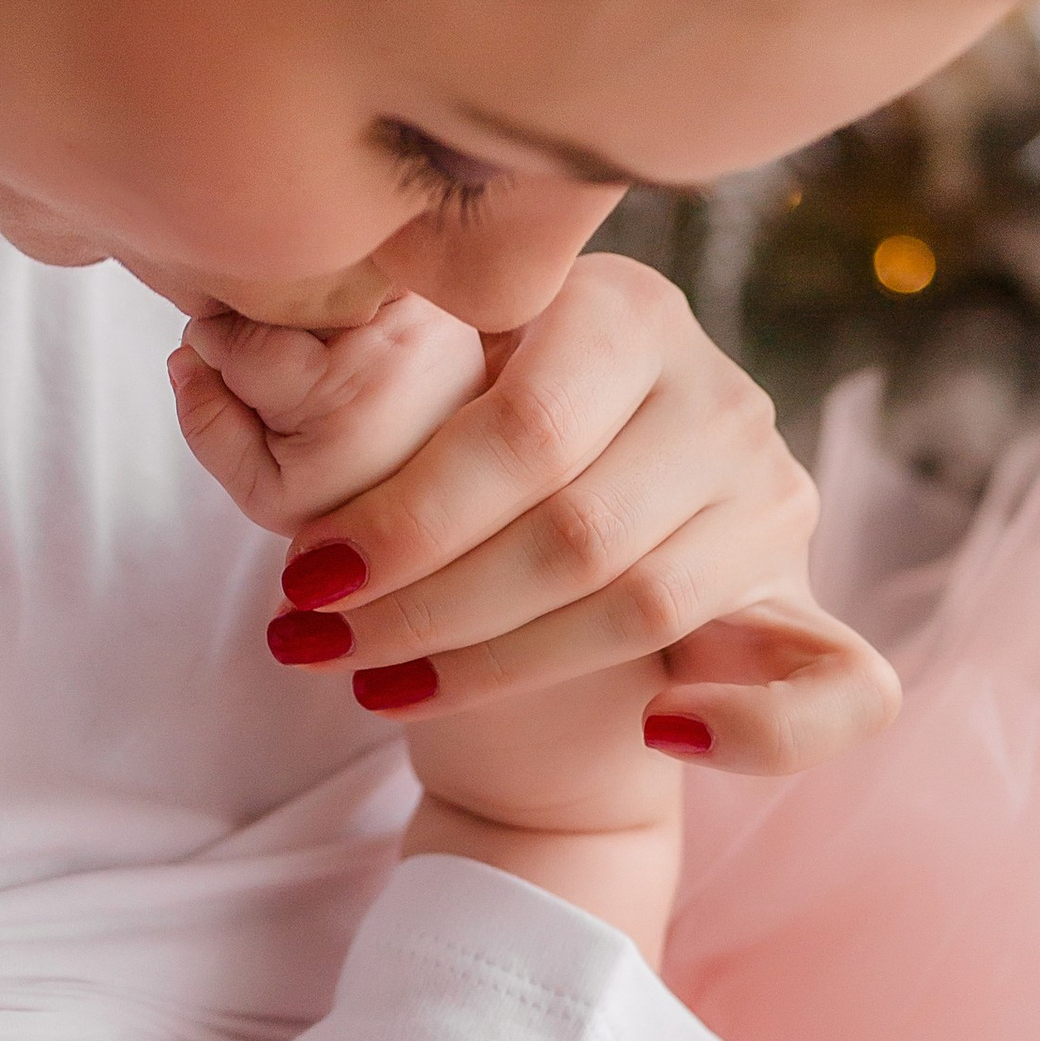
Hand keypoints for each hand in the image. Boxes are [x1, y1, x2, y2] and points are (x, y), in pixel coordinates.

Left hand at [231, 258, 900, 777]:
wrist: (544, 642)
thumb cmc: (453, 504)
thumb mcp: (409, 414)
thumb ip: (354, 371)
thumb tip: (203, 362)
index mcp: (622, 311)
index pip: (522, 425)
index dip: (407, 516)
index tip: (301, 577)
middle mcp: (717, 395)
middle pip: (575, 524)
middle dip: (427, 599)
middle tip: (318, 643)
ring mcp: (775, 499)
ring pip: (645, 603)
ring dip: (499, 664)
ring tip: (381, 686)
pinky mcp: (808, 610)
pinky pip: (836, 688)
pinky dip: (751, 726)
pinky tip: (661, 729)